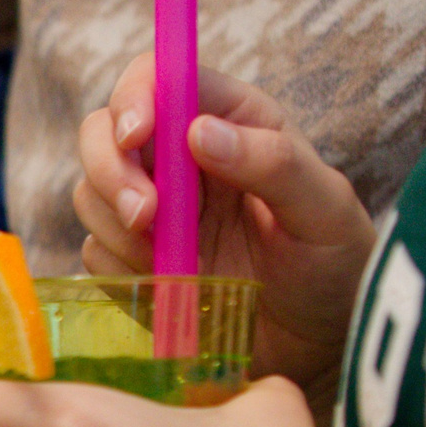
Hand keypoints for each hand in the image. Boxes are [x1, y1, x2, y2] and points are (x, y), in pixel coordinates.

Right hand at [74, 52, 376, 405]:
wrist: (319, 347)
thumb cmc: (336, 267)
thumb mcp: (324, 210)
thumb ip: (272, 163)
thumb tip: (199, 132)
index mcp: (231, 121)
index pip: (159, 79)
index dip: (135, 97)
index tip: (137, 136)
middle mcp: (181, 158)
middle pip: (102, 132)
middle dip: (110, 170)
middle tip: (145, 217)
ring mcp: (151, 210)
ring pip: (89, 193)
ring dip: (118, 229)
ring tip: (177, 265)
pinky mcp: (131, 260)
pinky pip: (94, 252)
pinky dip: (122, 271)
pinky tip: (171, 289)